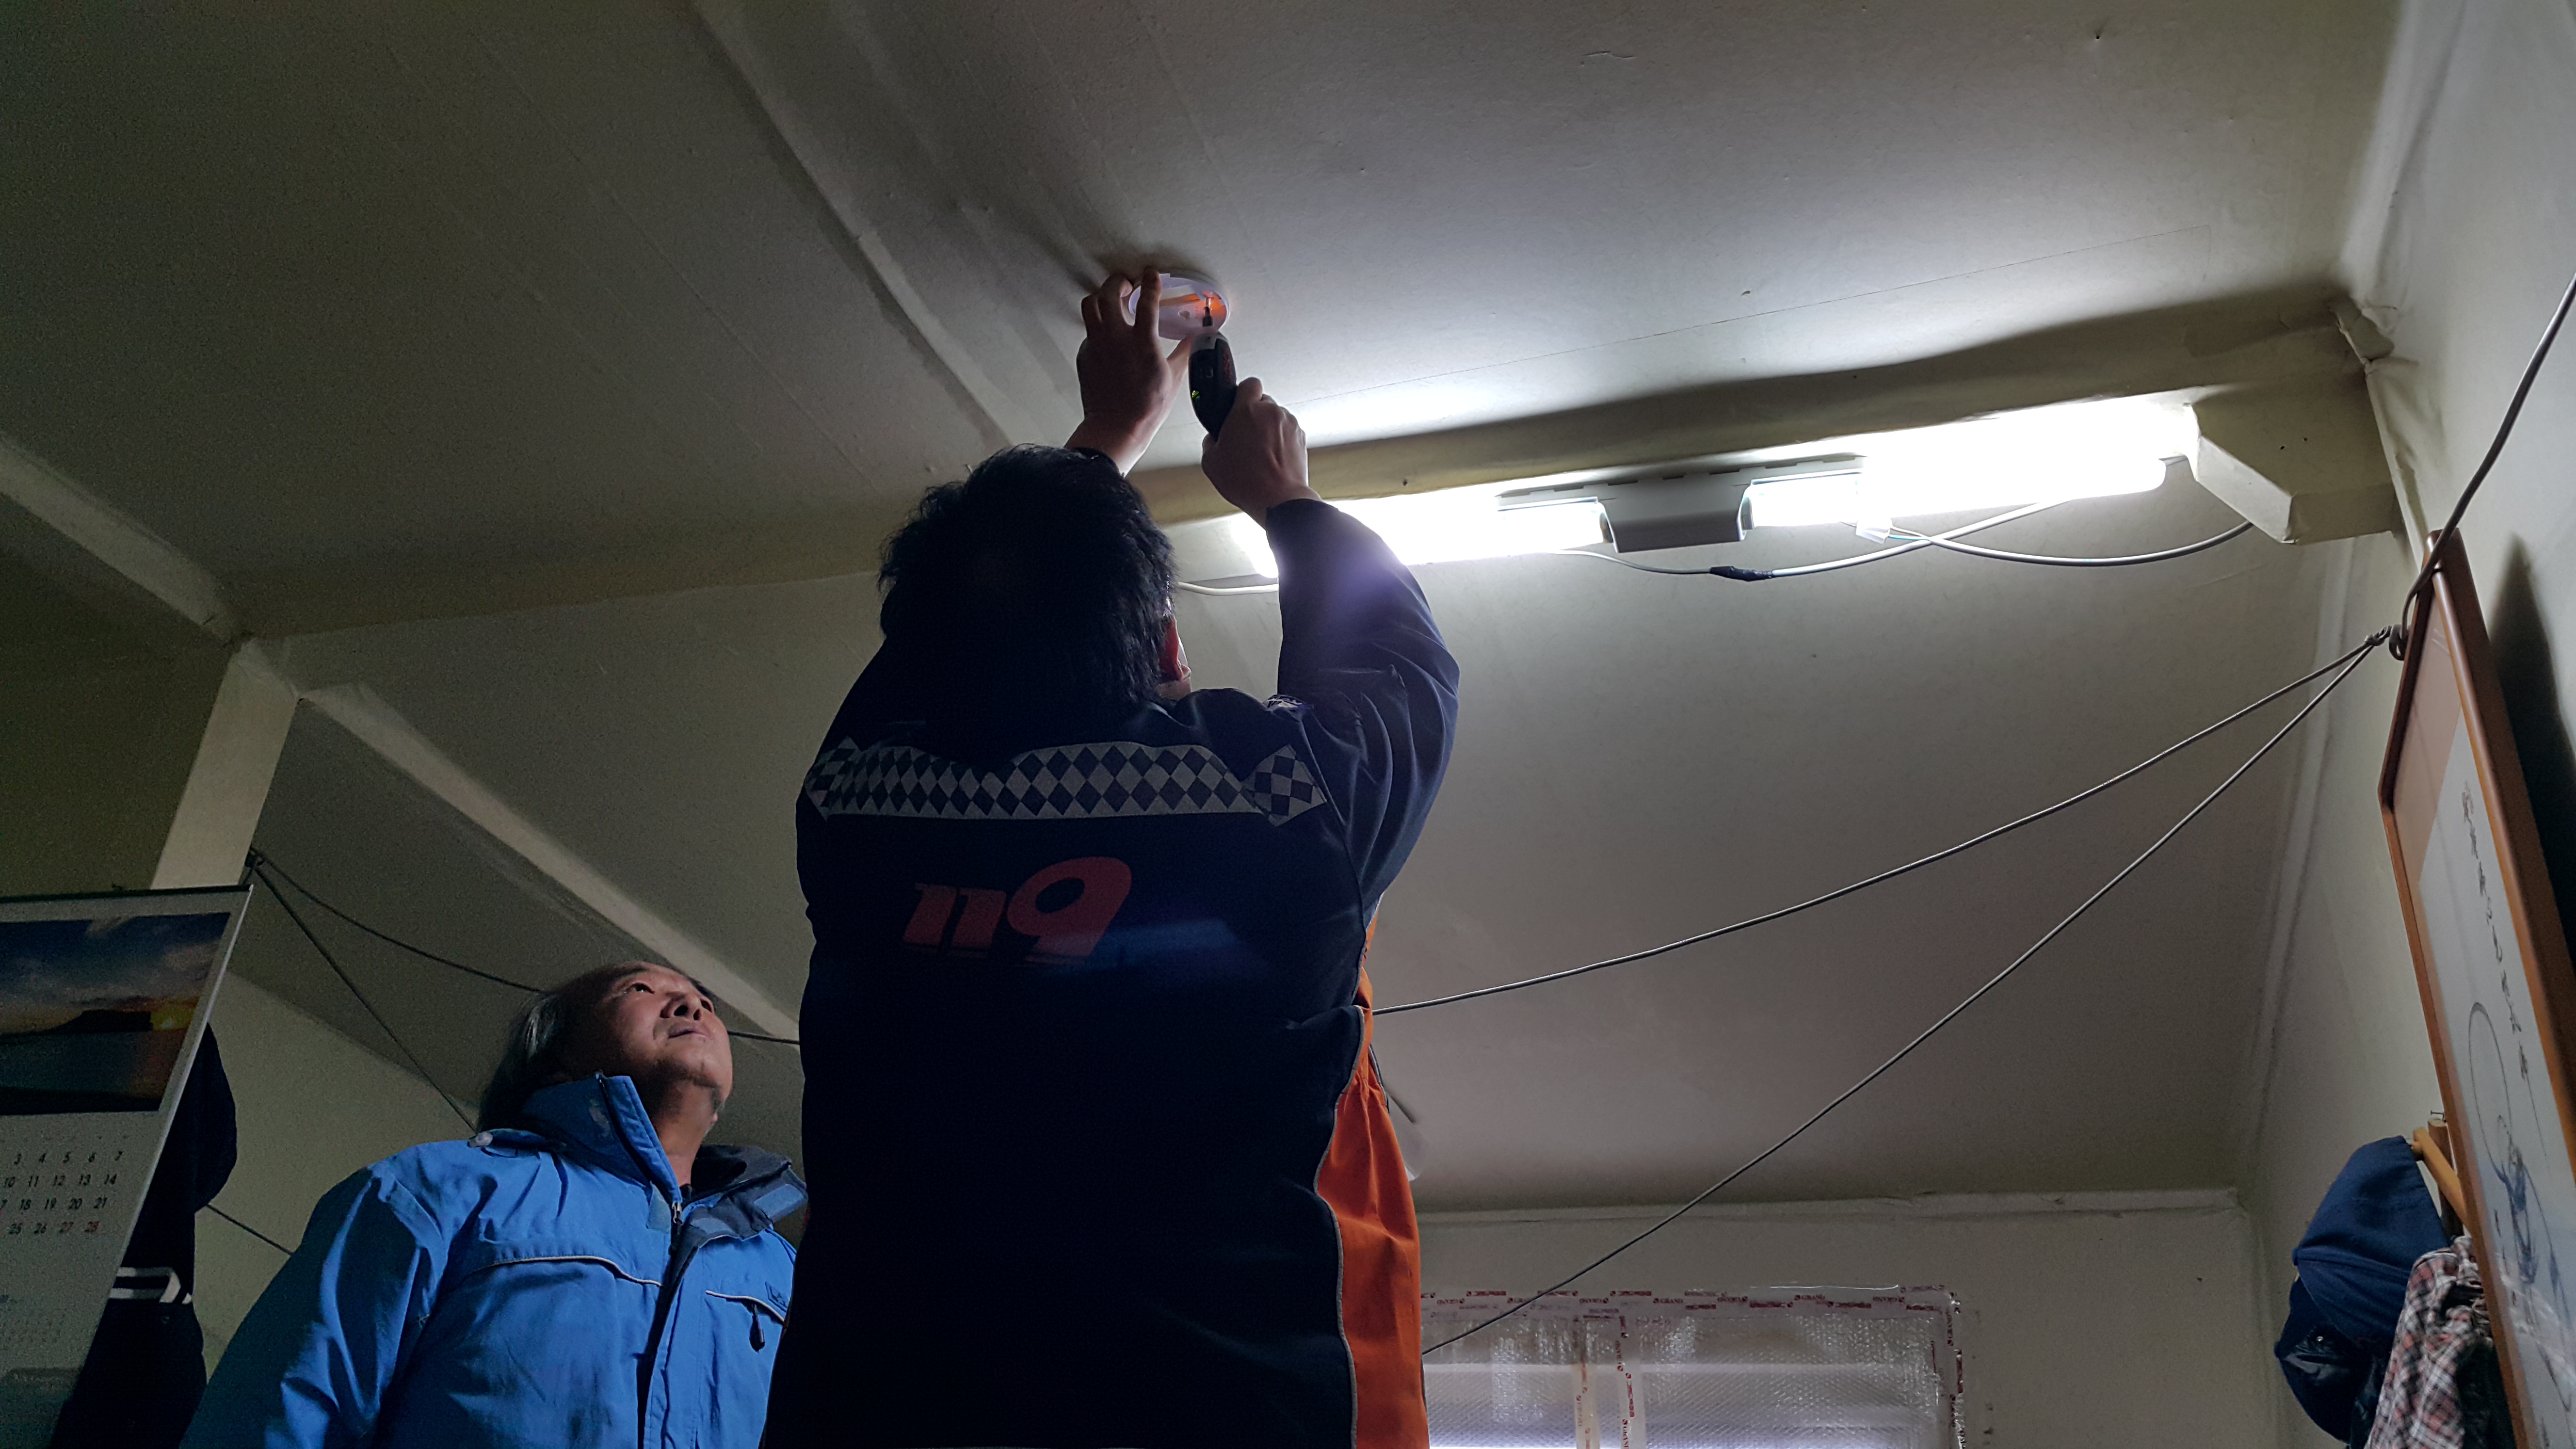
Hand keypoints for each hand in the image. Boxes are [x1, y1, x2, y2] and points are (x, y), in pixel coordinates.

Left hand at [1066, 271, 1189, 471]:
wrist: (1116, 427)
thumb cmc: (1146, 407)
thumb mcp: (1174, 377)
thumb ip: (1185, 352)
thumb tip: (1199, 337)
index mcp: (1142, 342)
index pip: (1147, 301)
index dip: (1150, 283)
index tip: (1151, 274)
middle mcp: (1115, 339)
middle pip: (1109, 293)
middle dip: (1118, 281)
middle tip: (1127, 283)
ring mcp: (1097, 345)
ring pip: (1090, 305)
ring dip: (1101, 296)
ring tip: (1111, 299)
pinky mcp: (1085, 355)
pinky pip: (1088, 331)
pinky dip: (1098, 326)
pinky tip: (1108, 335)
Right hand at [1201, 378, 1320, 521]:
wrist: (1278, 500)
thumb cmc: (1247, 481)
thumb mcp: (1211, 462)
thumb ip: (1210, 441)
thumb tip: (1213, 438)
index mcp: (1246, 410)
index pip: (1248, 383)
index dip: (1242, 392)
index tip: (1237, 403)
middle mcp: (1270, 412)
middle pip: (1263, 401)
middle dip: (1254, 414)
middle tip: (1244, 435)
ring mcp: (1289, 423)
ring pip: (1276, 417)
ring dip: (1268, 428)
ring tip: (1259, 452)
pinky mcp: (1301, 437)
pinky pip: (1287, 432)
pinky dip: (1280, 440)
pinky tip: (1271, 458)